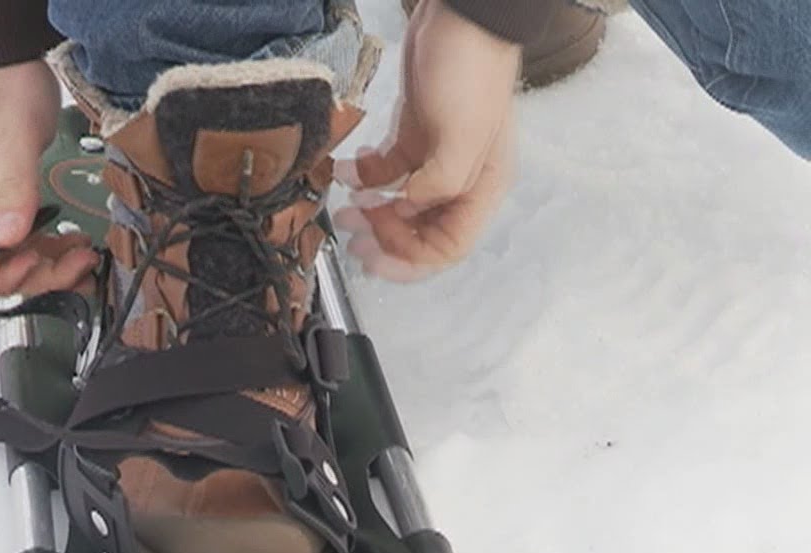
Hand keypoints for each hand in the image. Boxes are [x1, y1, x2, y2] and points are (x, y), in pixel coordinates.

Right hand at [0, 60, 98, 294]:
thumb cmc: (2, 89)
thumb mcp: (14, 136)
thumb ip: (13, 190)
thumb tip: (8, 238)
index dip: (2, 279)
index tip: (38, 262)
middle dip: (40, 276)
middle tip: (80, 262)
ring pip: (14, 258)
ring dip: (51, 265)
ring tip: (85, 254)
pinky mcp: (6, 198)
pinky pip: (25, 239)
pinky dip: (51, 247)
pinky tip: (75, 241)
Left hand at [333, 0, 518, 281]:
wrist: (459, 16)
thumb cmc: (469, 75)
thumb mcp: (462, 135)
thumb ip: (438, 184)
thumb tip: (404, 207)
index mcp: (480, 188)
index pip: (447, 247)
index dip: (408, 258)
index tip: (370, 250)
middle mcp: (459, 181)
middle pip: (421, 232)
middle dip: (384, 239)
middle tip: (350, 231)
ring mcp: (434, 158)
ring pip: (399, 205)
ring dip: (370, 212)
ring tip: (342, 208)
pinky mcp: (413, 133)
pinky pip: (386, 170)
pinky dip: (364, 176)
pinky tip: (346, 169)